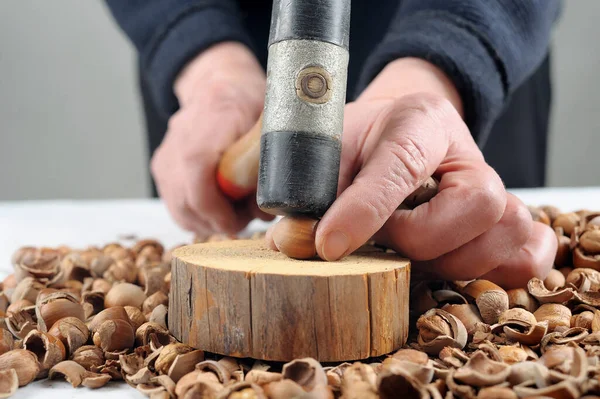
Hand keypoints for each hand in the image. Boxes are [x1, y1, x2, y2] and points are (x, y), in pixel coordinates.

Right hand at [151, 42, 272, 237]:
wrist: (217, 84)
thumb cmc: (249, 104)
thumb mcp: (271, 124)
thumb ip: (270, 161)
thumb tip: (270, 206)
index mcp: (213, 119)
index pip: (198, 168)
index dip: (216, 206)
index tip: (238, 221)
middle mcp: (181, 137)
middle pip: (186, 199)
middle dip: (217, 222)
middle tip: (243, 221)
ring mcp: (167, 155)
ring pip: (179, 209)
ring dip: (208, 223)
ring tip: (234, 216)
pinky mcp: (162, 169)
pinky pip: (175, 206)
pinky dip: (197, 218)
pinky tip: (218, 212)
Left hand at [313, 58, 554, 288]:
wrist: (393, 129)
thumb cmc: (357, 141)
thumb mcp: (325, 152)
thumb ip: (309, 194)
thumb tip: (292, 246)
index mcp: (420, 120)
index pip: (404, 165)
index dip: (365, 210)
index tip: (328, 245)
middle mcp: (468, 152)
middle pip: (476, 206)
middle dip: (420, 238)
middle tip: (384, 237)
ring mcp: (495, 186)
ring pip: (505, 236)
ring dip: (450, 260)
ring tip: (410, 250)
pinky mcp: (504, 219)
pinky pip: (526, 254)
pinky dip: (494, 269)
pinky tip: (451, 262)